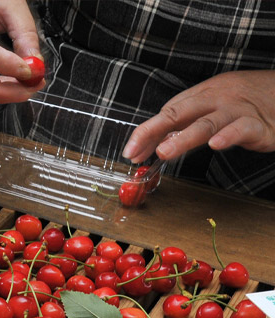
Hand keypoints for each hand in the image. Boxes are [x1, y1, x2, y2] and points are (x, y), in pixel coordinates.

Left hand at [123, 70, 274, 162]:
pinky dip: (228, 135)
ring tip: (165, 151)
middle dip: (153, 131)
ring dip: (183, 138)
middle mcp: (216, 99)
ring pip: (206, 123)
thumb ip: (187, 123)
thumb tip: (157, 142)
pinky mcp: (259, 125)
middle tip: (136, 150)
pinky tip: (216, 144)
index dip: (146, 132)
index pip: (167, 113)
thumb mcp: (214, 105)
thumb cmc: (249, 100)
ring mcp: (237, 111)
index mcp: (203, 94)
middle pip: (179, 113)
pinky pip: (242, 129)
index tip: (131, 151)